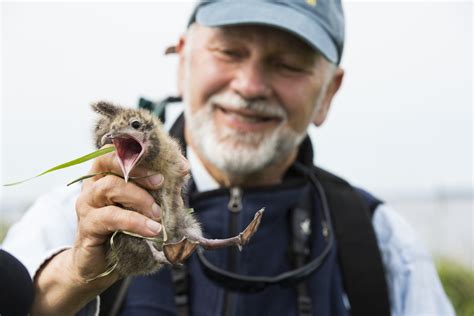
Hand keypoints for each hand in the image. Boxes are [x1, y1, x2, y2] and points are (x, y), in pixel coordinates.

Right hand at [71, 147, 167, 283]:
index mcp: (106, 173)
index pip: (119, 148)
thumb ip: (160, 187)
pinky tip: (152, 230)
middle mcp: (92, 183)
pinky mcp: (87, 226)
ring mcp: (86, 204)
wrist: (102, 265)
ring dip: (140, 198)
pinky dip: (135, 221)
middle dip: (139, 169)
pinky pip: (110, 217)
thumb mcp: (146, 204)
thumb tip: (182, 168)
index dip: (145, 151)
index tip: (176, 164)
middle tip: (161, 182)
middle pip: (109, 161)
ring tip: (158, 214)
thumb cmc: (125, 230)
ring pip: (110, 187)